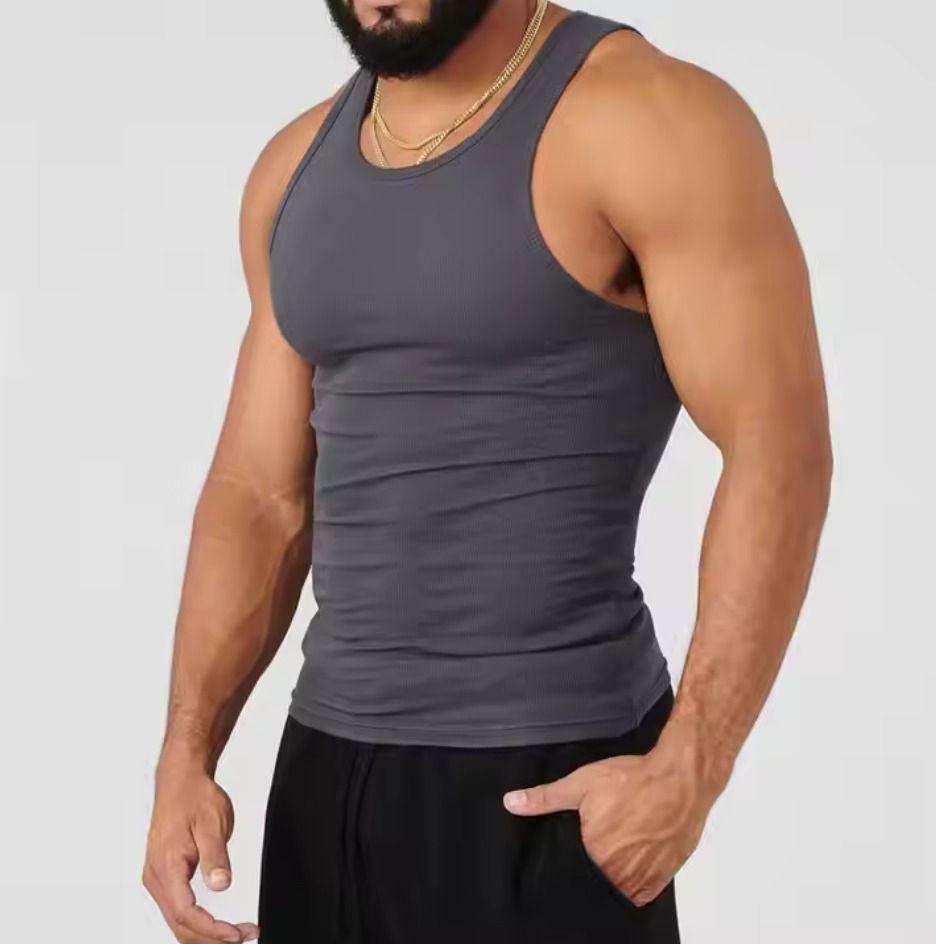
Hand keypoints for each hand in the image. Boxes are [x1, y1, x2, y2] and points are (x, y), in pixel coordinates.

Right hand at [143, 764, 258, 942]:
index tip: (236, 934)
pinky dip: (196, 922)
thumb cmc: (194, 797)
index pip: (185, 913)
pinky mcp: (164, 875)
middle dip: (211, 938)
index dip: (211, 929)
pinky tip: (214, 924)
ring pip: (177, 921)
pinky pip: (177, 908)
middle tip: (243, 936)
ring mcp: (158, 878)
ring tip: (236, 934)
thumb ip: (215, 856)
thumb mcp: (212, 823)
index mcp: (166, 867)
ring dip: (204, 933)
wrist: (180, 781)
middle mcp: (156, 877)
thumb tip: (221, 885)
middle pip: (179, 925)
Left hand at [502, 740, 717, 906]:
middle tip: (606, 835)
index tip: (586, 841)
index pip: (576, 870)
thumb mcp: (582, 783)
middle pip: (599, 878)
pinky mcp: (664, 876)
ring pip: (622, 884)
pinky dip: (639, 874)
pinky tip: (637, 850)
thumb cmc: (634, 780)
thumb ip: (546, 798)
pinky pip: (644, 888)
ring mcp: (645, 877)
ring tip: (622, 840)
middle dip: (597, 862)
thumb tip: (512, 803)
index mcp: (596, 855)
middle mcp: (620, 873)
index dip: (578, 856)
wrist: (679, 778)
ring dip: (619, 869)